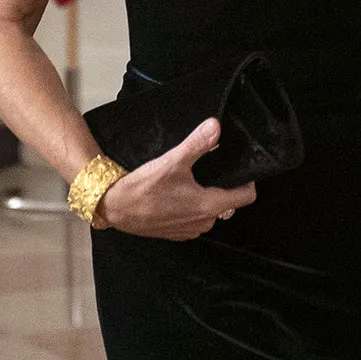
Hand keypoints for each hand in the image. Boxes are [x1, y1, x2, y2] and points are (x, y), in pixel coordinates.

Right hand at [94, 118, 255, 239]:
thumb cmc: (144, 187)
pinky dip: (190, 207)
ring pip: (210, 211)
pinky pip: (193, 219)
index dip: (247, 181)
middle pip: (228, 203)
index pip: (245, 197)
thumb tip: (216, 126)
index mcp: (209, 206)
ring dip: (205, 197)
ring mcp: (189, 230)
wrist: (113, 206)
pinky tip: (176, 194)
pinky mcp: (175, 233)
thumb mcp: (173, 161)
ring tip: (192, 180)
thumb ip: (197, 144)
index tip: (241, 168)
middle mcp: (203, 223)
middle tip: (210, 169)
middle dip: (222, 186)